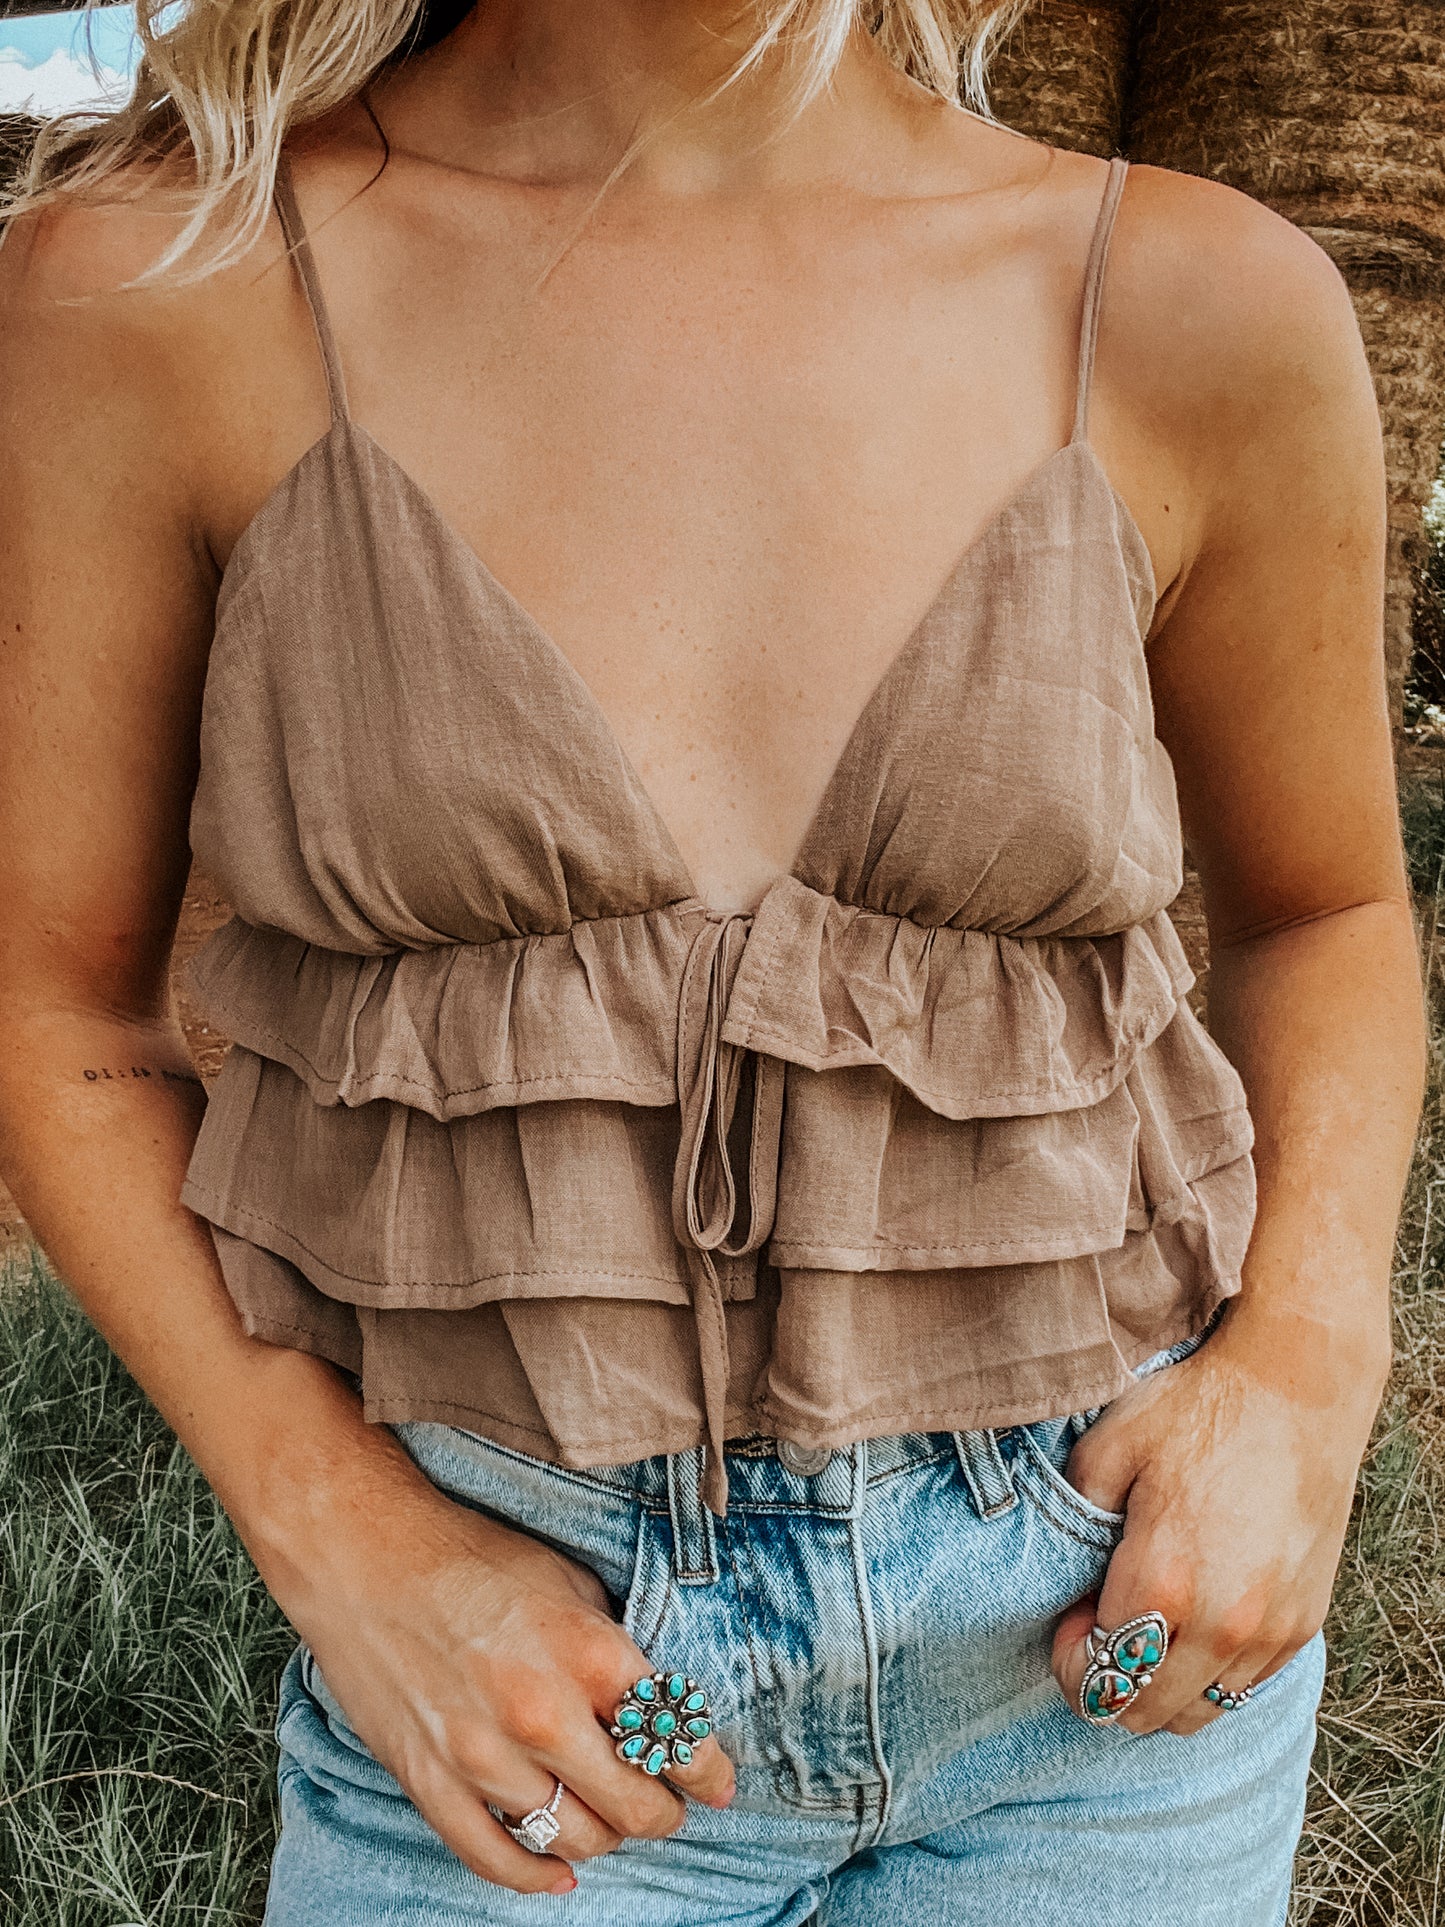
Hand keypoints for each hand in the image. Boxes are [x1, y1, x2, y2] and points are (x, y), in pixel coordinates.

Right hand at [278, 1485, 734, 1894]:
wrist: (365, 1555)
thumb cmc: (471, 1557)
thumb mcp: (568, 1580)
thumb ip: (612, 1646)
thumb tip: (654, 1702)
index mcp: (587, 1652)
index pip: (673, 1738)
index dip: (705, 1770)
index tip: (716, 1783)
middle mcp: (541, 1713)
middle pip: (632, 1806)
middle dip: (663, 1812)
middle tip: (668, 1804)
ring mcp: (482, 1756)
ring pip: (574, 1839)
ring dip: (605, 1837)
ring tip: (611, 1818)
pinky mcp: (430, 1782)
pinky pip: (495, 1858)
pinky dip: (536, 1876)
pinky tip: (561, 1872)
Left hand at [1051, 1305, 1387, 1735]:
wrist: (1295, 1387)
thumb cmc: (1194, 1411)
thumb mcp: (1106, 1450)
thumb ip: (1072, 1524)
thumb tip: (1070, 1590)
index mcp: (1163, 1584)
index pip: (1099, 1684)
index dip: (1070, 1662)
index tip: (1070, 1617)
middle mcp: (1221, 1625)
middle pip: (1144, 1715)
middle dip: (1108, 1681)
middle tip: (1101, 1619)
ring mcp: (1270, 1632)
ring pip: (1198, 1713)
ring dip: (1160, 1685)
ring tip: (1149, 1617)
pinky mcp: (1303, 1624)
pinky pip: (1243, 1687)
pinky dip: (1209, 1670)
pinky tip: (1195, 1612)